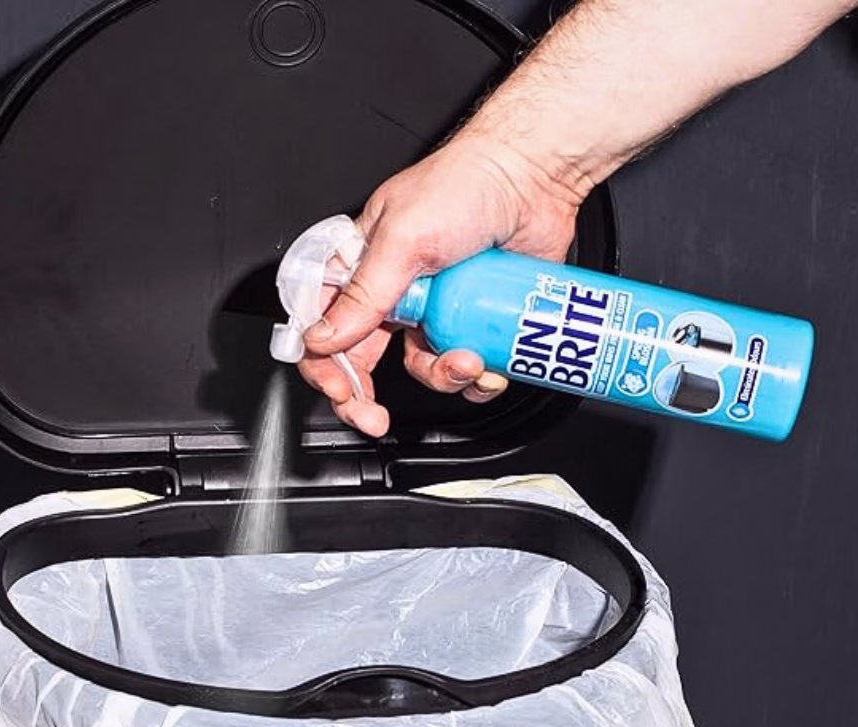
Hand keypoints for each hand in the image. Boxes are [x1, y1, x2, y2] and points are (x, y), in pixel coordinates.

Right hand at [298, 134, 583, 436]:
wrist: (535, 178)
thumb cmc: (467, 183)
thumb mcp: (403, 239)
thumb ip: (363, 294)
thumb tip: (322, 337)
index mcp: (361, 265)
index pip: (323, 325)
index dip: (324, 364)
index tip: (340, 390)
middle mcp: (394, 292)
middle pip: (364, 362)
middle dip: (368, 397)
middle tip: (376, 417)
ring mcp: (435, 311)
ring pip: (422, 369)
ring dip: (443, 376)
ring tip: (468, 358)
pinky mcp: (473, 322)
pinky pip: (467, 368)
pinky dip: (480, 376)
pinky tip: (492, 360)